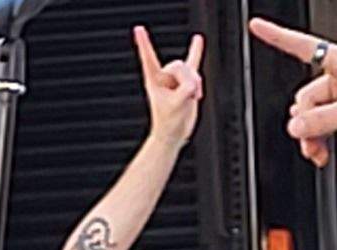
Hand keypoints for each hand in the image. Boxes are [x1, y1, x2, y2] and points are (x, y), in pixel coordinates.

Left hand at [136, 27, 204, 149]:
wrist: (174, 133)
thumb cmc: (168, 122)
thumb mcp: (176, 106)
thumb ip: (185, 91)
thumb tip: (193, 83)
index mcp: (154, 80)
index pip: (148, 58)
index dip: (144, 44)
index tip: (138, 29)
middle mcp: (164, 76)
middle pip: (178, 66)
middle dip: (187, 79)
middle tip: (188, 96)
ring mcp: (176, 78)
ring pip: (190, 70)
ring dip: (195, 84)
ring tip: (193, 97)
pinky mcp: (187, 81)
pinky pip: (193, 62)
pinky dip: (196, 51)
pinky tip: (198, 40)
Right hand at [250, 19, 336, 166]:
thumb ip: (322, 119)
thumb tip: (297, 126)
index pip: (303, 46)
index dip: (277, 37)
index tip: (257, 27)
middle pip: (306, 95)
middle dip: (304, 121)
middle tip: (311, 141)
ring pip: (316, 114)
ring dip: (313, 134)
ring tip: (318, 152)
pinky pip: (328, 124)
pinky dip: (323, 138)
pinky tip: (325, 152)